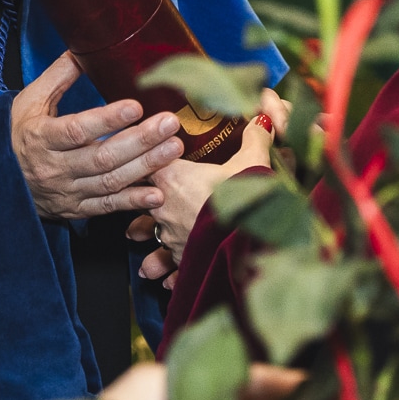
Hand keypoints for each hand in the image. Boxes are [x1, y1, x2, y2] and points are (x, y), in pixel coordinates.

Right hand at [12, 54, 184, 219]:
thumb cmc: (16, 133)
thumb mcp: (30, 100)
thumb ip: (58, 76)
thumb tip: (82, 48)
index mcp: (42, 137)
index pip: (77, 130)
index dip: (107, 120)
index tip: (135, 105)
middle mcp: (55, 167)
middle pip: (102, 156)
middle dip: (139, 141)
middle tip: (169, 123)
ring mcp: (67, 191)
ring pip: (109, 181)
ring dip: (145, 167)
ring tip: (174, 148)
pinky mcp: (76, 208)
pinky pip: (107, 207)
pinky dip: (133, 202)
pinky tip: (158, 193)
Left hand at [129, 88, 290, 284]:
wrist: (247, 239)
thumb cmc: (246, 197)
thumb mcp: (253, 162)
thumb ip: (255, 138)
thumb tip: (264, 117)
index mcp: (173, 177)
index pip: (148, 160)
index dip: (147, 158)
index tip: (141, 157)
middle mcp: (164, 206)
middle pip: (143, 201)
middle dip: (142, 206)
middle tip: (134, 214)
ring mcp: (171, 235)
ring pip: (153, 239)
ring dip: (150, 246)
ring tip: (143, 257)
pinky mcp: (182, 260)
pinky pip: (171, 267)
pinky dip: (170, 274)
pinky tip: (166, 282)